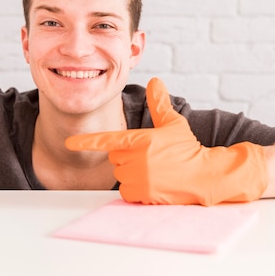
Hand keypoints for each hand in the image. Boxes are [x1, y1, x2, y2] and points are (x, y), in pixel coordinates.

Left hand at [65, 77, 267, 205]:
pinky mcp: (142, 194)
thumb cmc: (188, 148)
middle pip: (116, 157)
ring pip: (121, 174)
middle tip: (151, 157)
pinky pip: (127, 191)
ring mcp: (139, 178)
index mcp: (141, 139)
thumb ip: (159, 103)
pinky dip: (136, 188)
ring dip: (133, 172)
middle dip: (128, 156)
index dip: (87, 141)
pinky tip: (153, 183)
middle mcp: (137, 159)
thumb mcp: (173, 123)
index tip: (70, 143)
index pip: (108, 140)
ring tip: (155, 170)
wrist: (204, 175)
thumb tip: (155, 81)